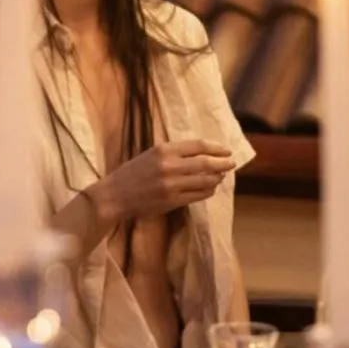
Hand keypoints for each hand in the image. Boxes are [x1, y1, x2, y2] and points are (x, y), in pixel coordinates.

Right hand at [89, 140, 235, 223]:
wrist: (116, 195)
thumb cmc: (133, 173)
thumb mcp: (151, 154)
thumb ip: (174, 152)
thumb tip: (203, 153)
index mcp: (164, 150)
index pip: (198, 146)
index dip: (216, 148)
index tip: (227, 150)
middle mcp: (169, 166)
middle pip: (206, 163)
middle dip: (223, 163)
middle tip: (232, 163)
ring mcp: (171, 185)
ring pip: (205, 180)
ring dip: (217, 178)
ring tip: (222, 175)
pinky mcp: (172, 201)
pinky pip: (198, 195)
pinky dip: (208, 190)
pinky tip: (210, 188)